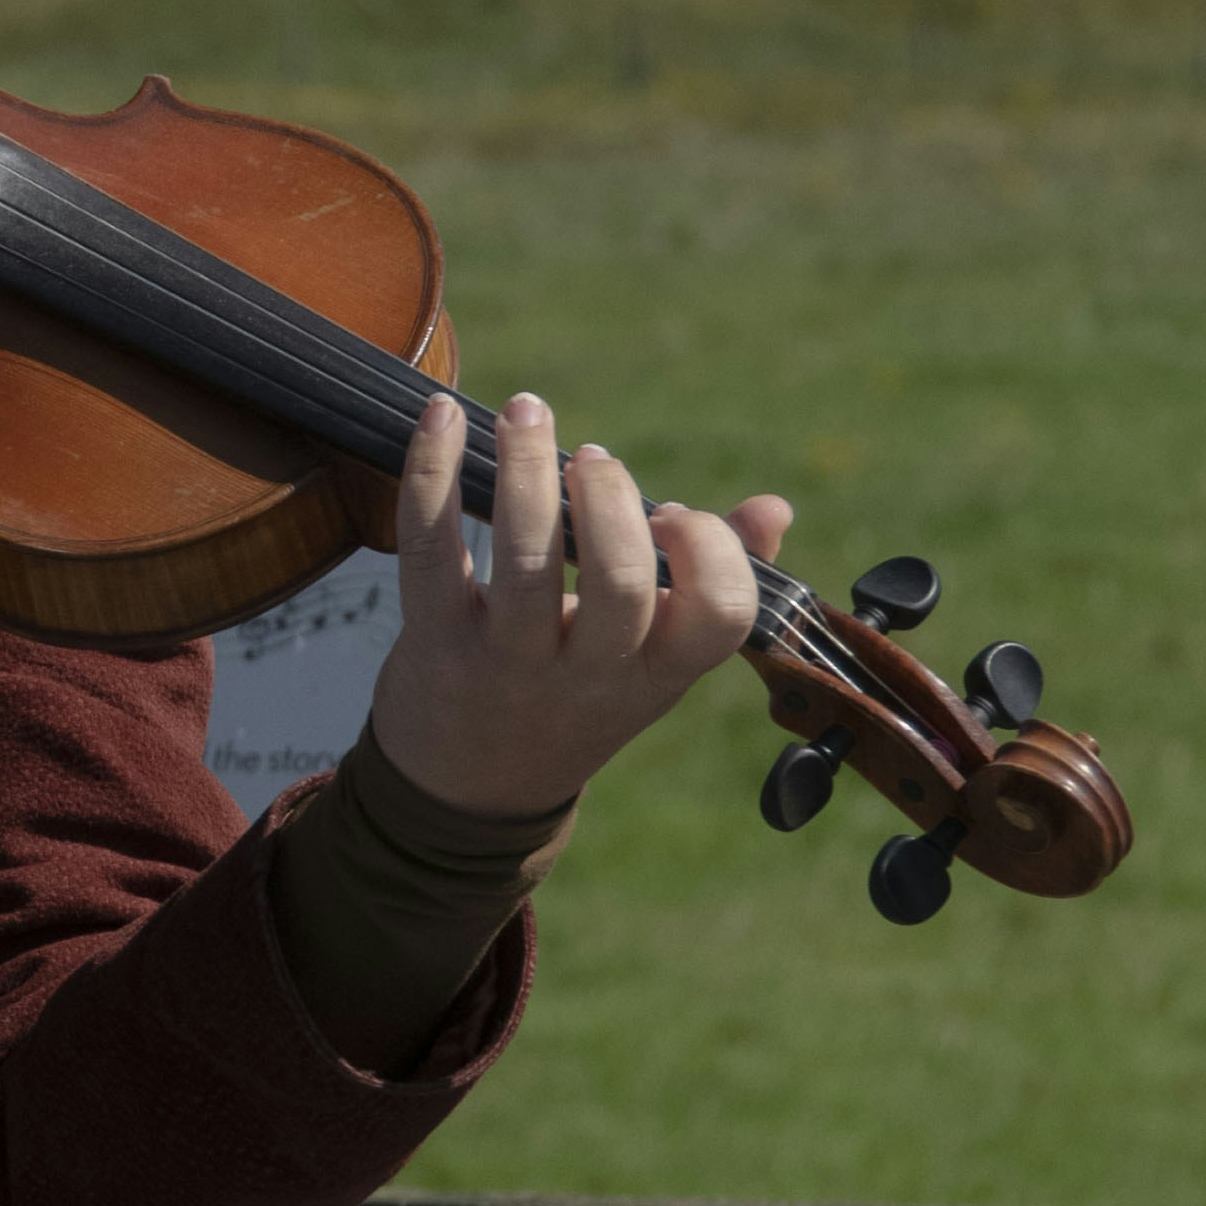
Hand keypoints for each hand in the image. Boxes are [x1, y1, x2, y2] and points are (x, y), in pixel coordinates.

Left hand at [369, 390, 795, 823]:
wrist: (469, 791)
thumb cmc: (576, 697)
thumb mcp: (653, 661)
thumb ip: (714, 584)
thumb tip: (774, 509)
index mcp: (658, 674)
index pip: (719, 617)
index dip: (711, 551)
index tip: (673, 516)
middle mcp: (589, 675)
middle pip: (621, 583)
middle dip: (612, 499)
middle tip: (592, 457)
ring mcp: (508, 662)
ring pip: (525, 559)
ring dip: (527, 467)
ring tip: (528, 413)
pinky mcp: (433, 642)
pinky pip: (430, 546)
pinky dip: (433, 472)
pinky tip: (441, 418)